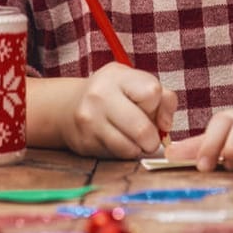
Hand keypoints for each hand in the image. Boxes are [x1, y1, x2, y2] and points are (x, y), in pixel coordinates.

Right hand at [59, 63, 174, 158]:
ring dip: (139, 149)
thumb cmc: (112, 95)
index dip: (157, 105)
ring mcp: (90, 120)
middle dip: (152, 139)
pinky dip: (124, 153)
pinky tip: (119, 142)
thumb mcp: (135, 83)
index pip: (152, 92)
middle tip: (150, 138)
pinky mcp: (85, 142)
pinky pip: (117, 156)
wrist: (67, 107)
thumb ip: (162, 98)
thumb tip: (165, 126)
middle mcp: (99, 95)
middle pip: (142, 128)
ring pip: (130, 147)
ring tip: (135, 141)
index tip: (151, 108)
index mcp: (117, 76)